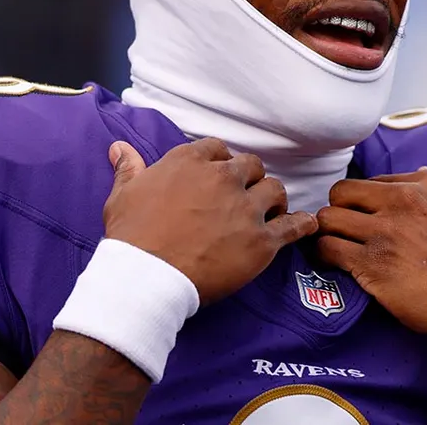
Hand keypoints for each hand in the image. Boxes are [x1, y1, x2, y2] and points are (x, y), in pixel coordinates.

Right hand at [102, 139, 317, 305]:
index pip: (217, 149)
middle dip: (249, 179)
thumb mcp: (123, 196)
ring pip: (275, 190)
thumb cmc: (130, 238)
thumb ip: (129, 169)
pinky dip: (302, 225)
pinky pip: (293, 226)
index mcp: (190, 162)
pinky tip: (307, 224)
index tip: (220, 176)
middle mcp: (223, 179)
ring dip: (273, 200)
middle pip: (251, 166)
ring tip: (271, 211)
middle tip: (245, 197)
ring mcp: (246, 209)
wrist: (146, 278)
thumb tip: (120, 148)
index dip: (221, 163)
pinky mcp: (262, 241)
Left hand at [315, 168, 426, 333]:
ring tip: (336, 245)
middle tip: (345, 229)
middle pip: (342, 192)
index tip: (366, 217)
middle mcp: (403, 200)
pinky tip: (334, 262)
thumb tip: (419, 173)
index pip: (373, 182)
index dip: (365, 202)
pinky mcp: (371, 263)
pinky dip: (325, 255)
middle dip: (339, 210)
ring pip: (328, 218)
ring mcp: (385, 231)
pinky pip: (328, 248)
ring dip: (328, 232)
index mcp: (426, 184)